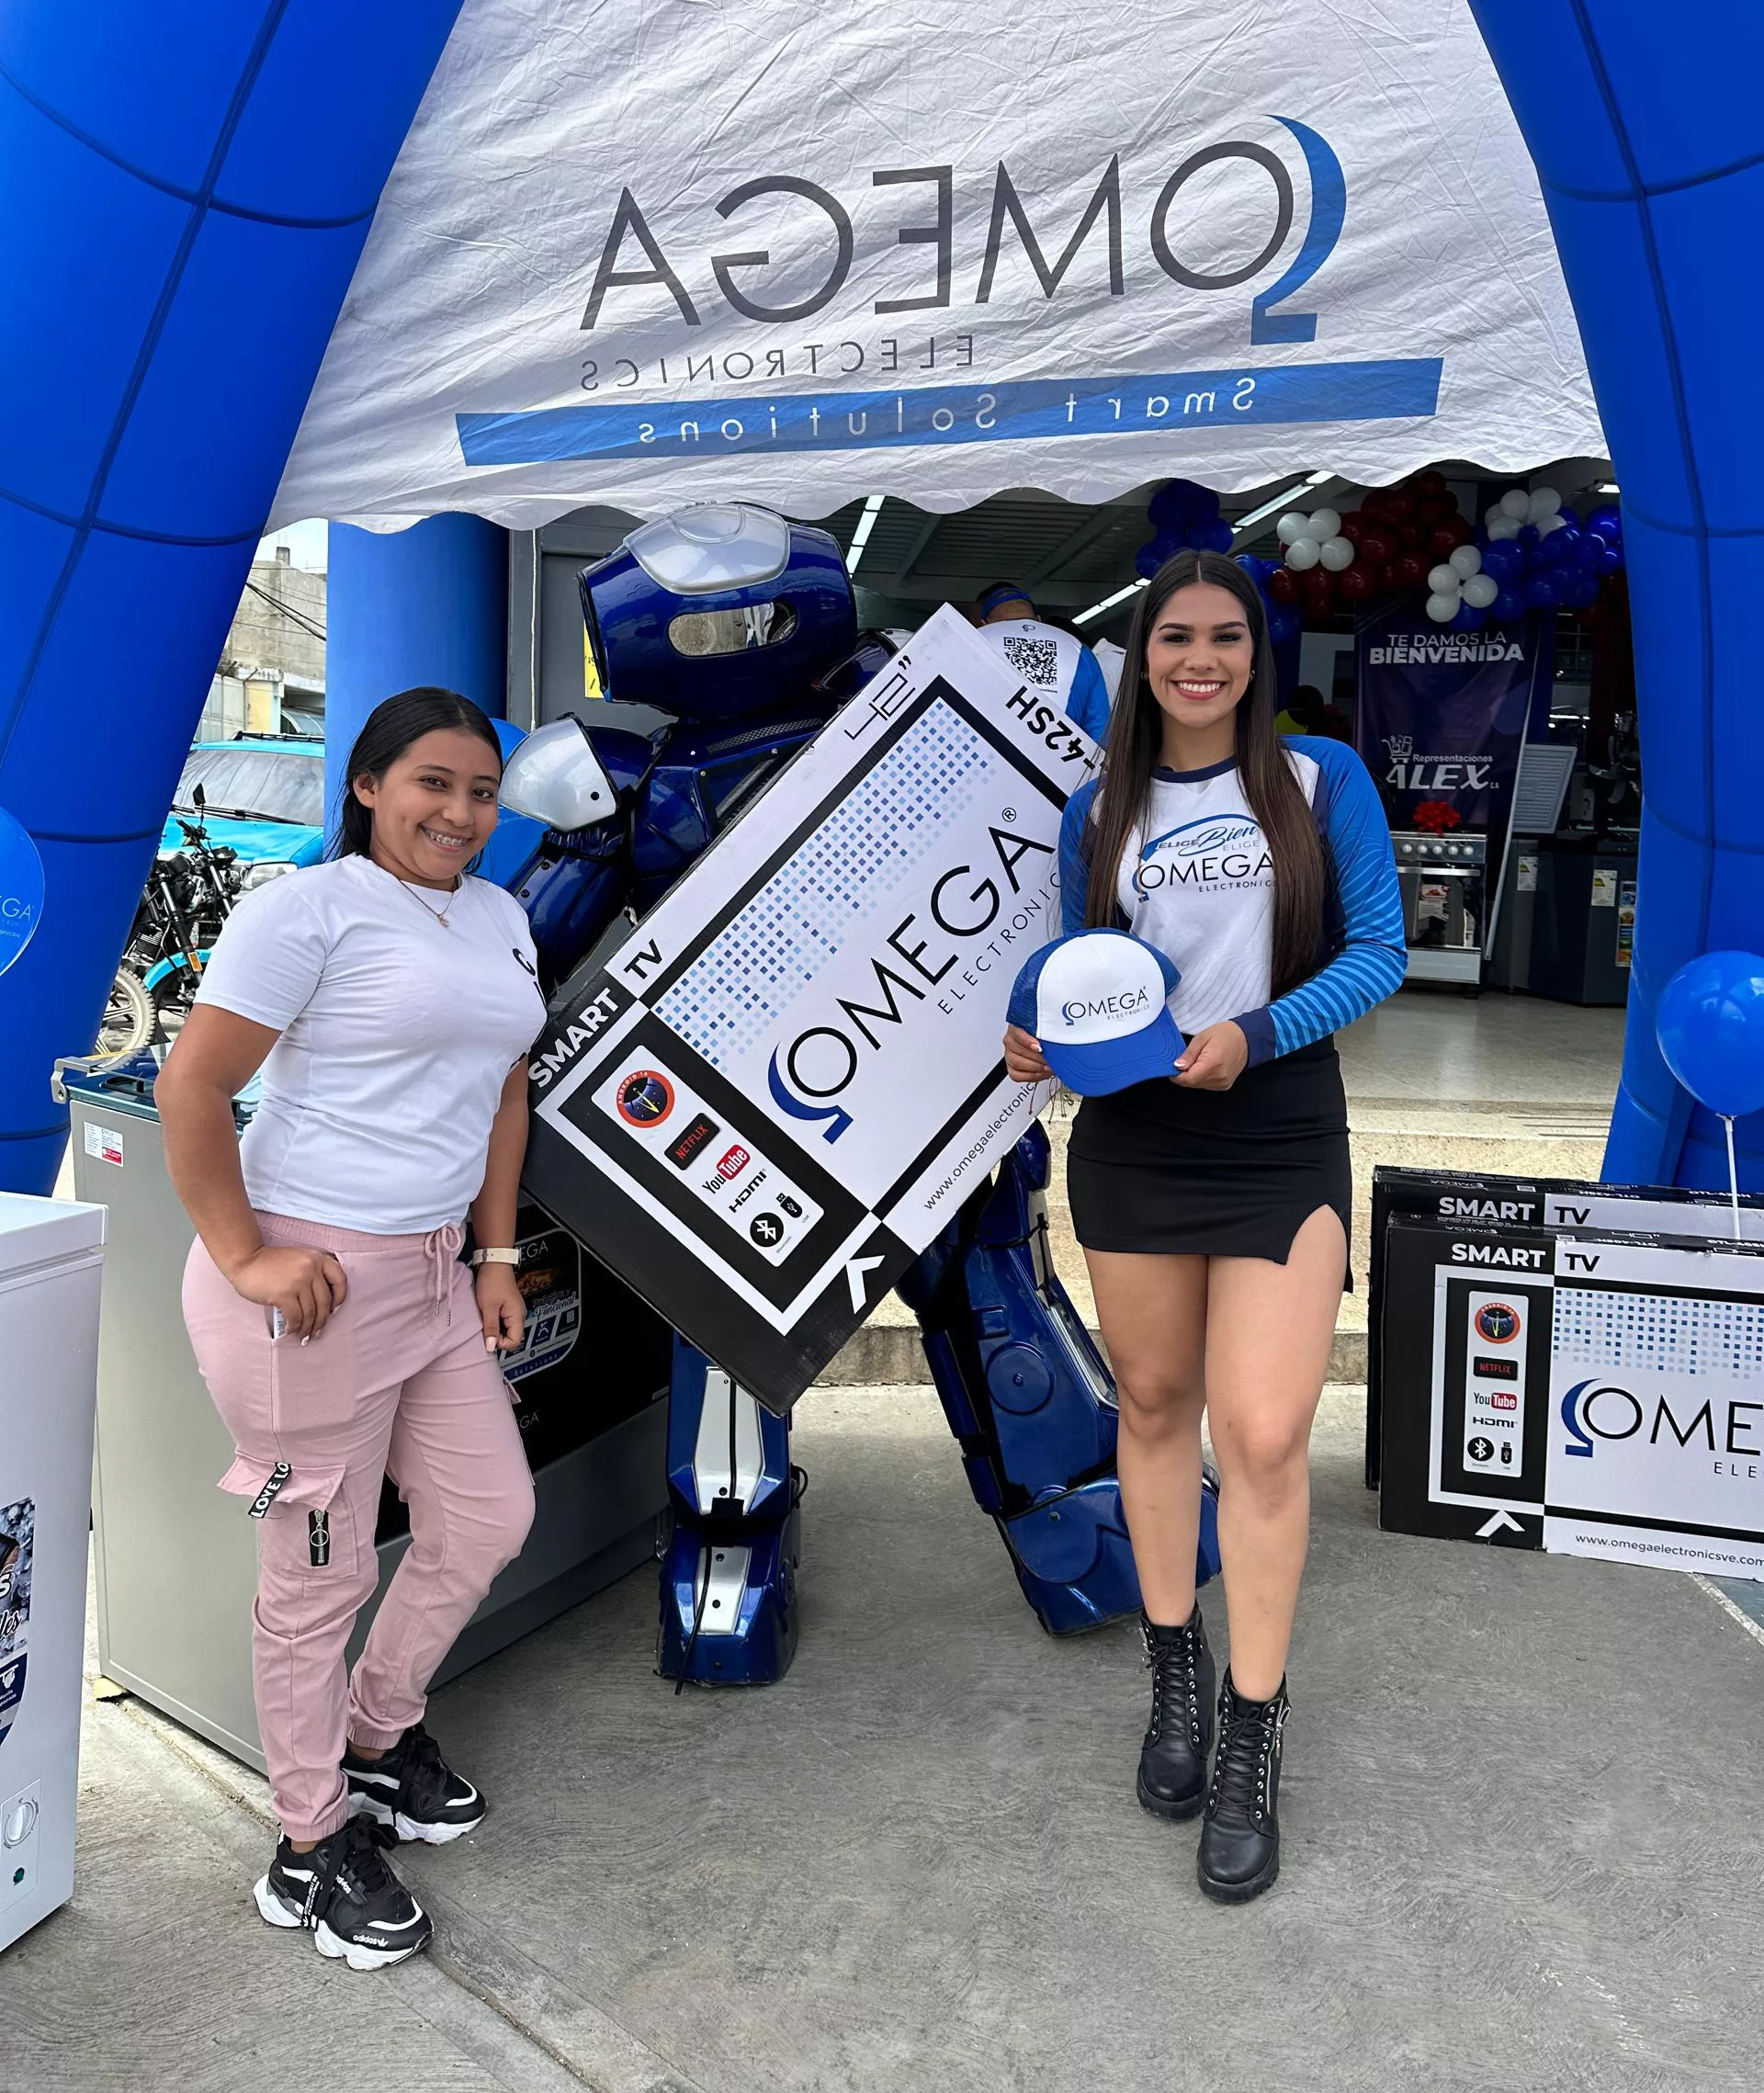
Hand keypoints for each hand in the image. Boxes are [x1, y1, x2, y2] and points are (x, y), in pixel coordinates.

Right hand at [227, 1244, 347, 1338]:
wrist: (246, 1260)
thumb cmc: (271, 1263)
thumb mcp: (299, 1260)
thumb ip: (313, 1273)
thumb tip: (324, 1303)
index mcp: (317, 1258)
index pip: (340, 1280)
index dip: (340, 1297)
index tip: (333, 1309)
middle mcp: (311, 1268)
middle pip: (325, 1301)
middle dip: (321, 1320)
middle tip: (316, 1331)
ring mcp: (298, 1281)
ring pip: (311, 1312)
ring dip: (307, 1327)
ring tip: (303, 1335)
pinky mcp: (284, 1294)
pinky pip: (295, 1317)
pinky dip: (295, 1327)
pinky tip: (291, 1330)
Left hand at [475, 1263, 526, 1354]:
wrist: (494, 1262)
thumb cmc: (492, 1282)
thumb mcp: (488, 1307)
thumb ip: (491, 1328)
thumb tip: (491, 1347)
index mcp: (517, 1316)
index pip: (514, 1342)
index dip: (500, 1343)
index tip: (487, 1335)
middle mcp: (518, 1315)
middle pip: (511, 1337)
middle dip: (497, 1337)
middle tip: (483, 1327)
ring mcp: (513, 1310)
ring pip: (506, 1329)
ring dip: (494, 1329)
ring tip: (484, 1319)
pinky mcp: (507, 1306)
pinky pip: (502, 1321)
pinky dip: (494, 1322)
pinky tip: (486, 1315)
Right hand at [1003, 1024, 1053, 1083]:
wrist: (1046, 1048)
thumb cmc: (1044, 1037)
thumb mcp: (1047, 1030)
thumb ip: (1047, 1032)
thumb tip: (1055, 1038)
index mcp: (1016, 1027)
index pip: (1017, 1033)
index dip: (1028, 1041)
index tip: (1039, 1047)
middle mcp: (1010, 1041)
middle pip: (1018, 1050)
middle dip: (1037, 1057)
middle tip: (1049, 1059)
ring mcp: (1009, 1055)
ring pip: (1016, 1063)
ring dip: (1035, 1067)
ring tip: (1048, 1067)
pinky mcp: (1011, 1068)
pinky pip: (1016, 1075)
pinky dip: (1031, 1076)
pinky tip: (1041, 1073)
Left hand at [1173, 1020, 1247, 1091]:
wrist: (1247, 1039)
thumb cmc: (1225, 1035)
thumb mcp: (1201, 1038)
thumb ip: (1188, 1054)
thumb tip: (1177, 1066)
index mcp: (1212, 1064)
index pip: (1188, 1079)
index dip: (1176, 1075)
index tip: (1171, 1067)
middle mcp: (1219, 1077)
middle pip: (1192, 1083)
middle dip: (1183, 1075)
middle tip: (1184, 1061)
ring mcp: (1223, 1083)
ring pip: (1198, 1085)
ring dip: (1193, 1076)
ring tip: (1198, 1061)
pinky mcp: (1225, 1085)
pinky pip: (1206, 1085)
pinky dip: (1201, 1078)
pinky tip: (1205, 1067)